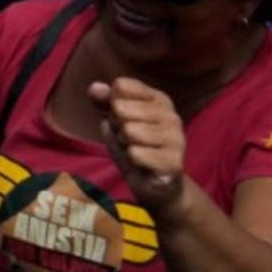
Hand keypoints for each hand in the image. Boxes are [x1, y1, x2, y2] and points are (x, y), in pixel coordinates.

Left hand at [88, 75, 191, 211]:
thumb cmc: (133, 146)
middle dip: (117, 127)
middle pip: (121, 108)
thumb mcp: (113, 120)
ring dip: (124, 145)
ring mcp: (176, 139)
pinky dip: (131, 160)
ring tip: (136, 151)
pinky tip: (143, 165)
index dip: (111, 104)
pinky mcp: (174, 162)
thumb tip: (95, 87)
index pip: (122, 86)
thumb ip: (103, 101)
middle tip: (129, 140)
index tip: (123, 118)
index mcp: (159, 99)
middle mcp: (172, 116)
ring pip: (128, 130)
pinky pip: (135, 153)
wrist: (154, 184)